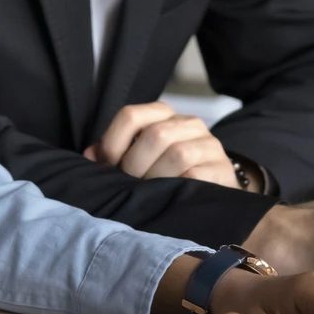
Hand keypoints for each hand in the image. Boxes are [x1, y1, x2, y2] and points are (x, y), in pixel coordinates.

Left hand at [83, 101, 237, 186]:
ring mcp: (209, 145)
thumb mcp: (140, 159)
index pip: (131, 115)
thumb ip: (114, 154)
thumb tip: (90, 155)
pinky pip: (196, 175)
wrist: (214, 191)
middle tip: (131, 186)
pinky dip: (178, 188)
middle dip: (136, 165)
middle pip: (155, 134)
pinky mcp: (222, 169)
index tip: (109, 167)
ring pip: (177, 154)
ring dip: (157, 179)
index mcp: (164, 115)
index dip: (113, 143)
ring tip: (150, 194)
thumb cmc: (168, 175)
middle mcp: (189, 123)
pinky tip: (171, 197)